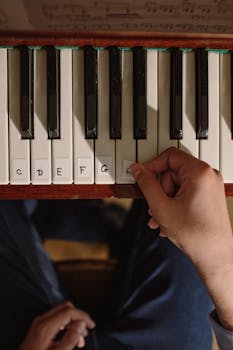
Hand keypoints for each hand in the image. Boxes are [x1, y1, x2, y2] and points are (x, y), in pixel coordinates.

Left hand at [19, 302, 95, 349]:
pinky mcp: (38, 326)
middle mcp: (41, 321)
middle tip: (85, 332)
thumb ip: (70, 339)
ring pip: (61, 312)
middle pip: (66, 307)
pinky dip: (66, 324)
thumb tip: (81, 325)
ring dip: (73, 321)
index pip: (69, 311)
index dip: (83, 316)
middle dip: (78, 317)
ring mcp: (39, 323)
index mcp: (45, 327)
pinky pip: (56, 318)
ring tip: (79, 339)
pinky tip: (69, 336)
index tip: (91, 324)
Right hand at [130, 148, 232, 329]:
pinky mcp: (208, 195)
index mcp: (199, 173)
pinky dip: (174, 203)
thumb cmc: (196, 234)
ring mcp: (209, 186)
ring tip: (161, 218)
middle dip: (160, 191)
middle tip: (155, 207)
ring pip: (177, 185)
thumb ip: (146, 184)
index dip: (151, 167)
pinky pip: (185, 192)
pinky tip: (169, 219)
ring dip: (165, 200)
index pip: (169, 156)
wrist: (214, 256)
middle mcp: (208, 176)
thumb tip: (137, 169)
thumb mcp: (161, 206)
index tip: (141, 177)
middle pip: (172, 172)